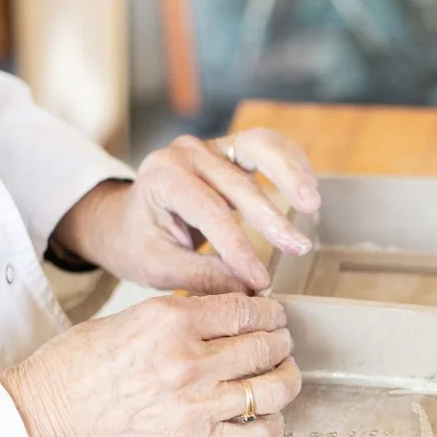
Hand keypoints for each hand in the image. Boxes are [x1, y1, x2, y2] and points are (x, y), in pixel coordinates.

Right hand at [0, 293, 301, 436]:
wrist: (43, 419)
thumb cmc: (75, 367)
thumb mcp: (129, 319)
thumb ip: (181, 316)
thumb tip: (227, 314)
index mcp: (169, 320)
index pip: (245, 310)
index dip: (270, 313)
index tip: (276, 316)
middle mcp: (188, 360)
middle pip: (266, 346)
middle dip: (281, 342)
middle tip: (281, 343)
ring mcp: (196, 405)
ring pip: (273, 388)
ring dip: (287, 378)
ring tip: (282, 374)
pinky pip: (259, 434)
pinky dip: (273, 423)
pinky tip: (266, 415)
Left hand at [54, 128, 321, 293]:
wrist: (125, 222)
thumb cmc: (138, 244)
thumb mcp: (159, 268)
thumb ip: (204, 276)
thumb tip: (250, 289)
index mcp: (161, 177)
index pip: (210, 212)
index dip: (239, 246)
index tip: (261, 278)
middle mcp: (186, 154)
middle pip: (239, 183)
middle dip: (272, 219)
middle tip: (299, 248)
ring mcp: (210, 147)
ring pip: (259, 148)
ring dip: (291, 174)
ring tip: (312, 204)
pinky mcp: (230, 150)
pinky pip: (267, 147)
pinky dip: (292, 163)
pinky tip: (310, 187)